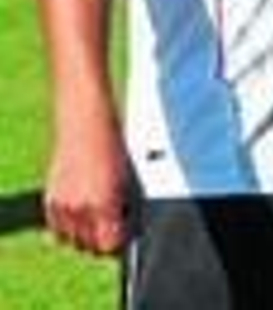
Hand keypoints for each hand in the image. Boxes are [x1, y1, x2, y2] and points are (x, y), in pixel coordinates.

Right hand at [44, 116, 133, 256]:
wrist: (86, 121)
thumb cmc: (112, 142)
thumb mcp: (127, 176)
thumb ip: (123, 205)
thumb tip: (125, 226)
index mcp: (104, 203)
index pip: (108, 245)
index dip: (118, 244)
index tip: (124, 237)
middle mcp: (80, 208)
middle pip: (89, 246)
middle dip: (102, 241)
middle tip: (112, 228)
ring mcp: (63, 205)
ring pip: (72, 240)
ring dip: (84, 235)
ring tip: (97, 221)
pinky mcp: (50, 199)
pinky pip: (57, 228)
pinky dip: (67, 226)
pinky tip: (80, 215)